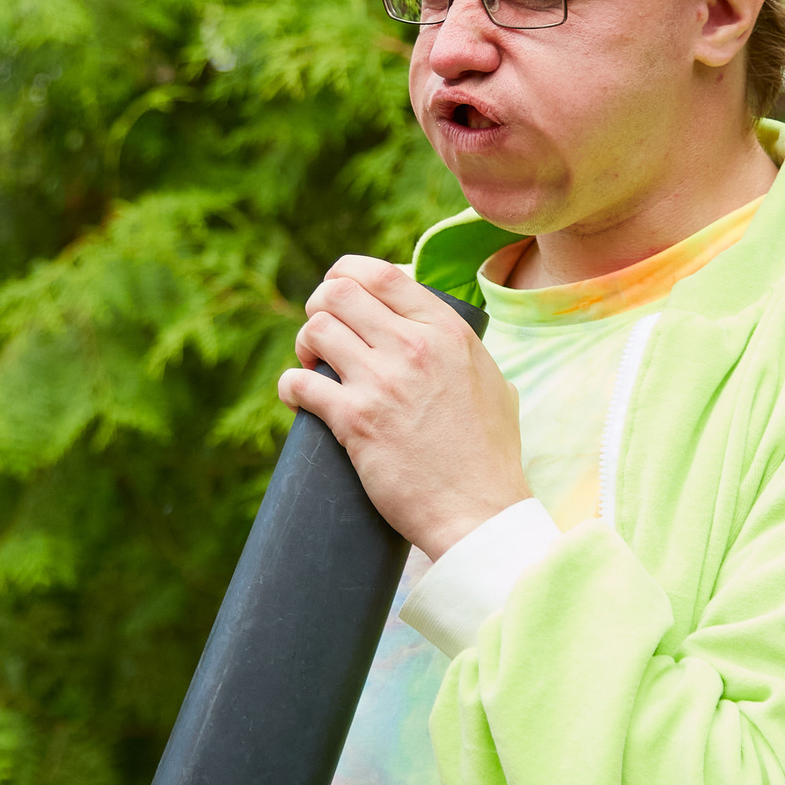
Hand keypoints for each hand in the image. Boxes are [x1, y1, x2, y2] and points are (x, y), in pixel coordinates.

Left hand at [276, 256, 526, 557]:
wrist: (478, 511)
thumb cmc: (489, 455)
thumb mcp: (494, 381)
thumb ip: (466, 351)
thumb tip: (445, 337)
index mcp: (447, 330)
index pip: (381, 273)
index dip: (346, 273)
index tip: (336, 291)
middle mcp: (413, 346)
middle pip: (337, 293)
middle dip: (318, 307)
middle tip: (321, 335)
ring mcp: (382, 382)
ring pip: (314, 330)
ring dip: (303, 345)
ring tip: (311, 365)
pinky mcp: (355, 421)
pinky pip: (299, 382)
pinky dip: (290, 386)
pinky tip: (297, 397)